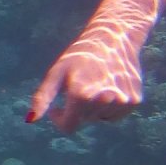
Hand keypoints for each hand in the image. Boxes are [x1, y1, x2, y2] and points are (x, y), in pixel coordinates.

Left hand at [29, 39, 143, 132]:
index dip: (59, 118)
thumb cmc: (80, 56)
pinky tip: (110, 86)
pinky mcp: (134, 102)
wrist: (115, 38)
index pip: (68, 126)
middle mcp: (104, 100)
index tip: (56, 107)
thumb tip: (31, 119)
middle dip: (78, 108)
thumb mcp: (57, 73)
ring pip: (100, 118)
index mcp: (81, 95)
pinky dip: (110, 107)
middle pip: (84, 120)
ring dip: (94, 107)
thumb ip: (43, 97)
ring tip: (97, 82)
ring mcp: (122, 102)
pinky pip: (115, 115)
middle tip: (81, 84)